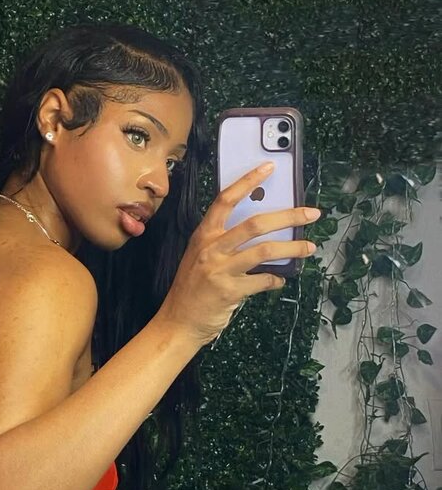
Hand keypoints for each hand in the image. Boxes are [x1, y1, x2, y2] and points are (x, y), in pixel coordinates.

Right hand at [159, 163, 320, 346]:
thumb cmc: (193, 289)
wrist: (178, 322)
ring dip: (292, 248)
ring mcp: (220, 269)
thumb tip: (263, 230)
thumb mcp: (202, 257)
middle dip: (289, 216)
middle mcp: (211, 248)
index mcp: (204, 235)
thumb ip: (225, 242)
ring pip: (264, 251)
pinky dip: (276, 279)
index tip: (269, 167)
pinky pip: (263, 281)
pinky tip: (280, 280)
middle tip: (311, 214)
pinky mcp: (230, 291)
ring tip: (309, 248)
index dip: (248, 181)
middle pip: (255, 224)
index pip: (226, 200)